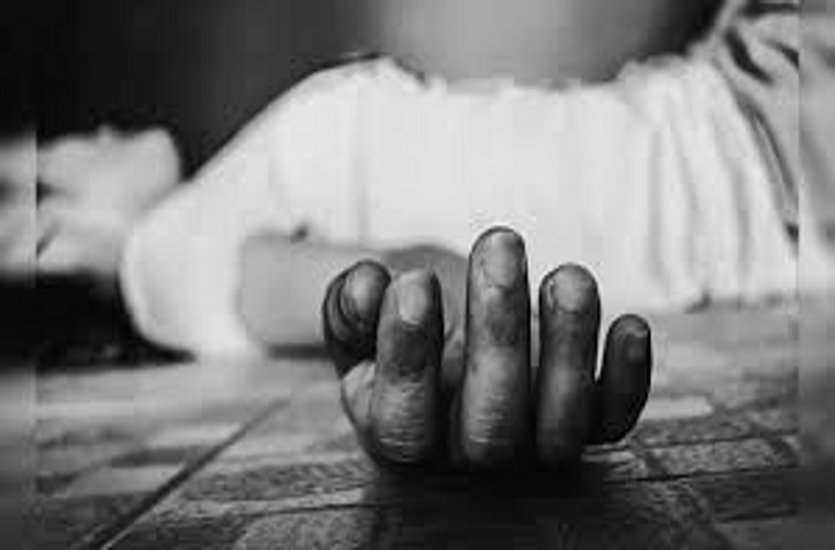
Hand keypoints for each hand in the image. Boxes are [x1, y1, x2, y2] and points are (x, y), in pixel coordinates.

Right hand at [322, 227, 651, 469]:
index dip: (409, 354)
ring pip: (561, 427)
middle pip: (491, 427)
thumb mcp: (357, 319)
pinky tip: (629, 324)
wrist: (447, 335)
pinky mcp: (585, 424)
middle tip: (498, 243)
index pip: (404, 422)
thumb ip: (349, 308)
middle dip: (497, 332)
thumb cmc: (399, 326)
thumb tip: (366, 285)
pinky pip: (612, 419)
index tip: (413, 282)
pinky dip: (629, 378)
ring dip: (567, 347)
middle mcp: (469, 454)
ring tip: (566, 276)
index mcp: (400, 436)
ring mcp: (532, 446)